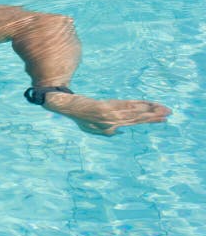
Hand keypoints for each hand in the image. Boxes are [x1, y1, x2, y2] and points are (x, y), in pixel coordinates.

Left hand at [43, 92, 170, 135]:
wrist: (66, 107)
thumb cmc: (79, 117)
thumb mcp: (92, 129)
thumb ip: (107, 132)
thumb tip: (120, 131)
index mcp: (111, 126)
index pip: (134, 122)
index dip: (148, 120)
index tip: (162, 118)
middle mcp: (112, 121)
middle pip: (137, 117)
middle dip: (153, 115)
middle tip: (168, 113)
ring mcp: (109, 114)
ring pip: (134, 112)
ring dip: (149, 110)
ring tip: (162, 108)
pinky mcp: (105, 107)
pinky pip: (124, 106)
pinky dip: (136, 105)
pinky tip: (145, 104)